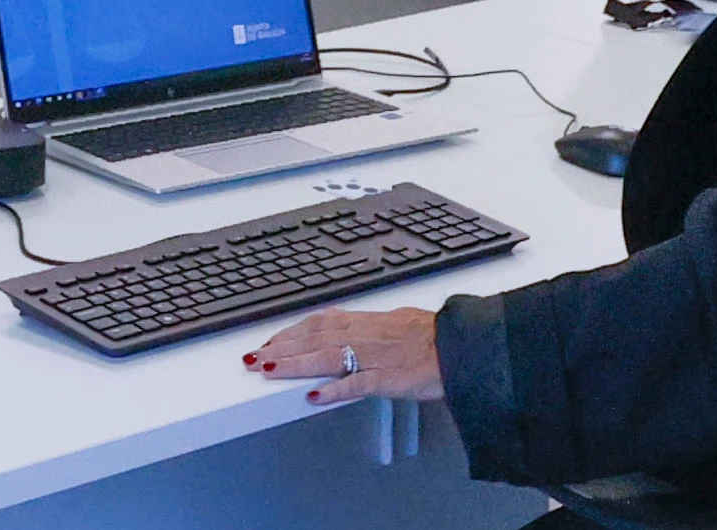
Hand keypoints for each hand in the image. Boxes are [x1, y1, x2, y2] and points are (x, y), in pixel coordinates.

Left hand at [245, 308, 443, 404]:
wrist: (461, 346)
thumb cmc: (432, 336)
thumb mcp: (394, 321)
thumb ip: (365, 326)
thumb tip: (342, 326)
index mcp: (366, 321)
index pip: (318, 323)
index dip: (290, 332)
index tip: (270, 341)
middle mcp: (364, 335)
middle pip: (313, 338)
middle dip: (281, 347)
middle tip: (255, 357)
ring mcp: (375, 357)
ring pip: (326, 357)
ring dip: (295, 364)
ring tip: (269, 370)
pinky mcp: (388, 378)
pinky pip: (356, 383)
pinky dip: (333, 389)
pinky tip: (313, 396)